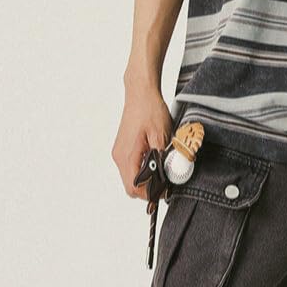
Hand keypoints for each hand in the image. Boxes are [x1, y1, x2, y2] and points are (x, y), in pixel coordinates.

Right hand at [111, 77, 172, 201]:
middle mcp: (119, 156)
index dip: (149, 193)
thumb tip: (167, 175)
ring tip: (161, 168)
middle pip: (130, 185)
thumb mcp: (162, 135)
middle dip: (147, 187)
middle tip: (165, 182)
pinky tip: (154, 158)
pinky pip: (130, 165)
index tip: (164, 191)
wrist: (141, 93)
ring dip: (145, 177)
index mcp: (128, 155)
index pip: (133, 187)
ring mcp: (119, 151)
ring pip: (130, 175)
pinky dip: (141, 168)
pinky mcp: (122, 146)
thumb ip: (162, 158)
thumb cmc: (150, 110)